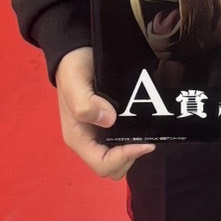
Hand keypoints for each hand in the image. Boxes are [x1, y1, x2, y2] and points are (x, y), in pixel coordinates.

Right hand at [55, 46, 154, 180]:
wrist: (76, 53)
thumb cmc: (73, 69)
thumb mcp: (74, 83)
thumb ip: (85, 103)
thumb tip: (108, 119)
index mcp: (78, 138)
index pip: (101, 164)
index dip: (124, 158)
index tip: (144, 143)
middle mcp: (89, 140)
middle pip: (113, 167)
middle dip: (131, 157)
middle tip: (148, 137)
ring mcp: (99, 133)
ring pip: (120, 156)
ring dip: (134, 148)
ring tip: (148, 130)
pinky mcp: (109, 124)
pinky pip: (123, 140)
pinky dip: (135, 137)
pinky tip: (145, 122)